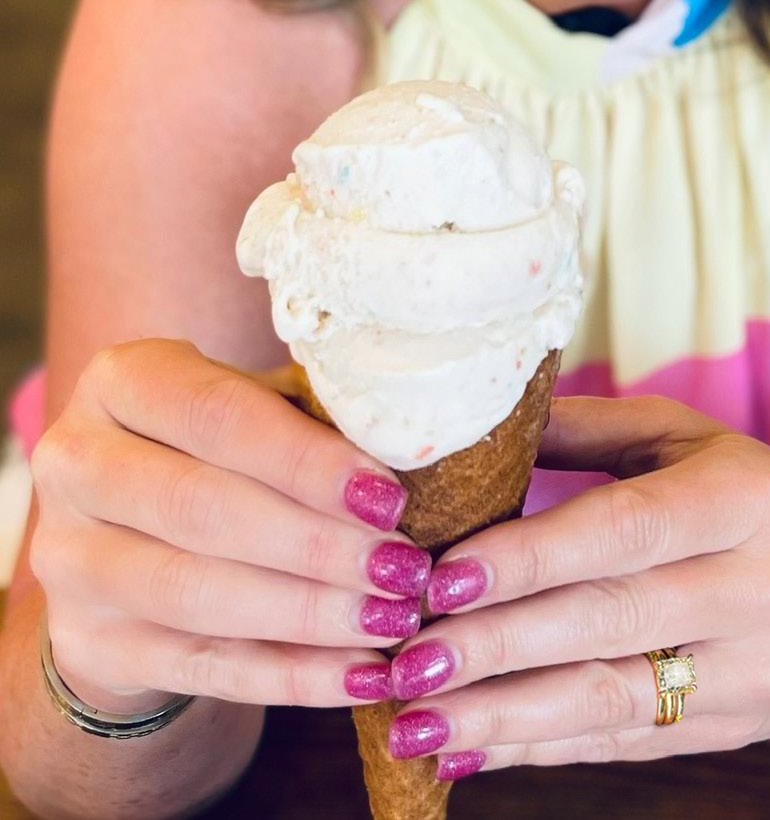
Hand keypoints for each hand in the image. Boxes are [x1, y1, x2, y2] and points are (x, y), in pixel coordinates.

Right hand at [29, 339, 433, 711]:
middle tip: (403, 567)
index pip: (218, 416)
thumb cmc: (220, 449)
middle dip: (317, 544)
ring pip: (197, 595)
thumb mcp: (253, 408)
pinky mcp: (90, 643)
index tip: (390, 497)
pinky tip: (361, 674)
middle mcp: (76, 463)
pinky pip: (203, 668)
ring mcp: (70, 561)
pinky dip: (291, 676)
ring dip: (309, 613)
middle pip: (203, 509)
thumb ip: (314, 416)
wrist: (130, 534)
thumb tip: (412, 448)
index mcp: (122, 381)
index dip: (307, 461)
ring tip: (393, 620)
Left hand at [383, 395, 769, 781]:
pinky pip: (623, 742)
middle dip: (496, 648)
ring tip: (414, 723)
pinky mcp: (733, 731)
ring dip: (503, 717)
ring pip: (610, 699)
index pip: (624, 531)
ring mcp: (752, 674)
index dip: (531, 557)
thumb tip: (476, 423)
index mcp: (743, 498)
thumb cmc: (760, 503)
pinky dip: (540, 750)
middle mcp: (757, 588)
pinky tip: (468, 750)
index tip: (444, 577)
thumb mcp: (695, 443)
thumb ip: (592, 430)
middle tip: (404, 660)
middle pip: (608, 622)